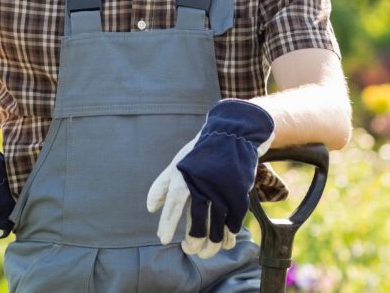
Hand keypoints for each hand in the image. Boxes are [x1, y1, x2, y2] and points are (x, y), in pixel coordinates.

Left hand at [147, 99, 273, 257]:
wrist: (232, 135)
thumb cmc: (199, 153)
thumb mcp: (178, 163)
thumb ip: (162, 186)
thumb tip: (149, 209)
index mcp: (186, 175)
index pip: (175, 202)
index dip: (168, 221)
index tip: (162, 239)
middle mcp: (204, 183)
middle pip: (199, 220)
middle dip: (193, 240)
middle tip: (189, 249)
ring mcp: (223, 189)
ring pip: (217, 225)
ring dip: (212, 244)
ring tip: (205, 253)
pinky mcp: (239, 194)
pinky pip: (233, 221)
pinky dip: (228, 236)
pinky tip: (224, 244)